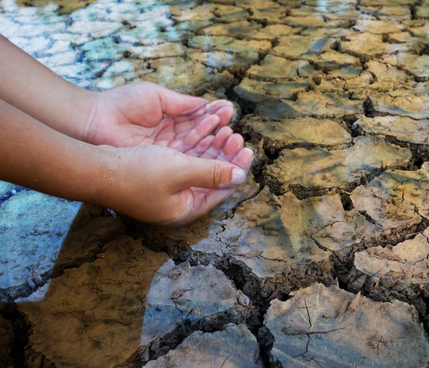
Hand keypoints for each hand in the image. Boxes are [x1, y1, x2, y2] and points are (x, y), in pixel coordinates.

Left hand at [82, 81, 234, 152]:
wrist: (93, 121)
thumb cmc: (120, 105)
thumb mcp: (155, 97)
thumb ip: (181, 104)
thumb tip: (205, 104)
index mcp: (170, 120)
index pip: (199, 121)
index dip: (215, 118)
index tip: (230, 111)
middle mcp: (171, 140)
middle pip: (203, 139)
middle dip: (221, 134)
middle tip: (235, 130)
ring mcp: (166, 155)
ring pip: (198, 152)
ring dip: (216, 146)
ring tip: (231, 137)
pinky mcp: (160, 166)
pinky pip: (186, 163)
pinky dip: (202, 157)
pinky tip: (216, 149)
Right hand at [98, 127, 253, 225]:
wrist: (95, 168)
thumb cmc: (136, 173)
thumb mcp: (180, 171)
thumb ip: (212, 173)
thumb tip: (240, 175)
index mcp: (187, 209)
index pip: (222, 190)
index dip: (237, 168)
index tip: (249, 150)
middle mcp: (179, 202)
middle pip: (213, 177)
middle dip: (226, 155)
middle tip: (237, 136)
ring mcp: (168, 190)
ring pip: (199, 166)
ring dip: (213, 148)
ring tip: (225, 129)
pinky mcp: (157, 176)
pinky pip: (185, 160)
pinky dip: (196, 146)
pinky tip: (205, 131)